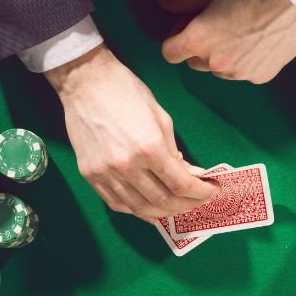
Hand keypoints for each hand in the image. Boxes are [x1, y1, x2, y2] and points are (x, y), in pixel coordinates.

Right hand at [45, 44, 218, 218]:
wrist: (84, 82)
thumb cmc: (126, 92)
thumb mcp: (160, 117)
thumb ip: (175, 150)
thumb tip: (190, 173)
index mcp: (149, 147)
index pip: (181, 184)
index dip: (200, 193)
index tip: (211, 191)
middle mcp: (127, 166)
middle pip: (163, 201)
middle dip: (187, 205)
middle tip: (198, 201)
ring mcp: (106, 174)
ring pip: (140, 208)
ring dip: (163, 213)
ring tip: (177, 208)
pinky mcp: (90, 175)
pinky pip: (117, 204)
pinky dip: (137, 210)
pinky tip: (150, 208)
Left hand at [159, 0, 295, 83]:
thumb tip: (163, 2)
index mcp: (199, 40)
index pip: (169, 53)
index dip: (175, 38)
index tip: (189, 26)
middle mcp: (216, 63)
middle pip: (193, 62)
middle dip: (200, 46)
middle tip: (218, 23)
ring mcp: (239, 73)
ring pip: (219, 69)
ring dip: (222, 55)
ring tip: (241, 31)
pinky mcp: (260, 77)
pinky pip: (243, 72)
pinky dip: (245, 61)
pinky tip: (258, 40)